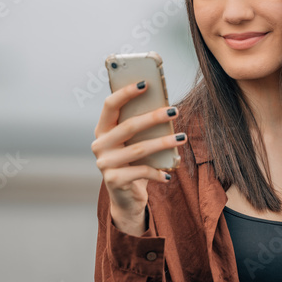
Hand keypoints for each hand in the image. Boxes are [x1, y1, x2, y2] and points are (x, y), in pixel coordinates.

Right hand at [91, 80, 185, 235]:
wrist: (125, 198)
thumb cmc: (133, 163)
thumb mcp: (133, 143)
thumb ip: (140, 127)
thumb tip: (165, 108)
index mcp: (102, 130)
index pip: (110, 105)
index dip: (126, 93)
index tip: (146, 83)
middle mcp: (99, 145)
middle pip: (128, 126)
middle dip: (154, 117)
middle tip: (175, 111)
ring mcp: (104, 163)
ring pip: (139, 149)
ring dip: (163, 143)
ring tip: (182, 138)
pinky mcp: (113, 180)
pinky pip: (141, 172)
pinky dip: (158, 172)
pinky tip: (168, 174)